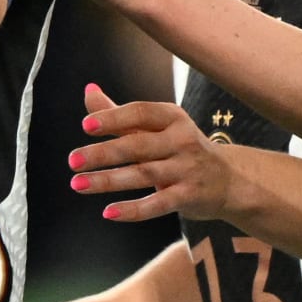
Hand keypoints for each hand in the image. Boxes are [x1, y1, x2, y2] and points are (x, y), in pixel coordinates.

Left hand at [71, 83, 228, 222]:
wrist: (229, 180)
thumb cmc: (181, 148)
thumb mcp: (156, 127)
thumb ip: (120, 113)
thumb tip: (88, 90)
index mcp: (172, 118)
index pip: (140, 113)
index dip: (113, 118)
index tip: (85, 126)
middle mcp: (182, 140)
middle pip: (137, 145)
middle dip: (103, 153)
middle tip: (72, 161)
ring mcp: (187, 169)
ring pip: (143, 175)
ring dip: (108, 181)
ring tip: (78, 184)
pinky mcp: (190, 196)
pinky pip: (158, 204)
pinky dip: (133, 209)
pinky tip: (108, 212)